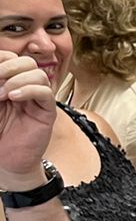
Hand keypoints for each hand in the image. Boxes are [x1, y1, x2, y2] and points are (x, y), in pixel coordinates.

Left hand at [0, 52, 57, 187]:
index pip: (11, 58)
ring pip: (37, 74)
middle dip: (8, 67)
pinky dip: (29, 90)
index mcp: (9, 83)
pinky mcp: (47, 112)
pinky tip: (14, 98)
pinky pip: (45, 93)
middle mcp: (25, 89)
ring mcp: (37, 100)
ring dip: (17, 80)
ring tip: (3, 95)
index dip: (2, 59)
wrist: (7, 161)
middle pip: (26, 62)